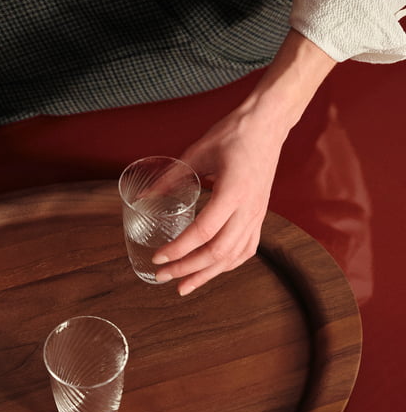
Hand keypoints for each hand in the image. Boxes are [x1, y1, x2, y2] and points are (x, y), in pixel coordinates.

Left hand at [151, 29, 336, 295]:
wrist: (269, 124)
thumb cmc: (234, 134)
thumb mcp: (197, 152)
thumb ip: (170, 178)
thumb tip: (143, 198)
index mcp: (233, 191)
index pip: (203, 231)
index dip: (179, 249)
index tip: (158, 257)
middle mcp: (248, 209)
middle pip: (218, 252)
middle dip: (188, 269)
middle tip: (162, 276)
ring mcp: (257, 215)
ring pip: (233, 257)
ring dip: (206, 275)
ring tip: (183, 287)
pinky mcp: (260, 216)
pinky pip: (246, 250)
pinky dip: (227, 265)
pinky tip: (211, 272)